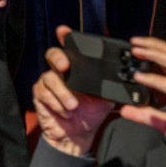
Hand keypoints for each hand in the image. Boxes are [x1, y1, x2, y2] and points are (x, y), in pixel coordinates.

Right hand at [32, 26, 113, 155]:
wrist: (77, 135)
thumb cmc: (90, 113)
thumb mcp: (105, 98)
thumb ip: (110, 86)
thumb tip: (125, 80)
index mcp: (76, 69)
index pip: (69, 48)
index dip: (65, 37)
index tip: (64, 31)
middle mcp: (60, 72)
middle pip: (53, 54)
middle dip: (58, 58)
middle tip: (65, 67)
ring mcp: (48, 82)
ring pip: (49, 77)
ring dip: (62, 92)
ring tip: (73, 106)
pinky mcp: (40, 95)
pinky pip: (44, 93)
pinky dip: (56, 103)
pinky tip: (65, 112)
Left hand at [118, 37, 165, 166]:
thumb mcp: (164, 124)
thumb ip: (145, 115)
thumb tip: (125, 110)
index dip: (156, 48)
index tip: (138, 45)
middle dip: (153, 45)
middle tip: (134, 42)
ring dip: (154, 54)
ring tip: (136, 51)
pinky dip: (154, 79)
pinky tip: (140, 77)